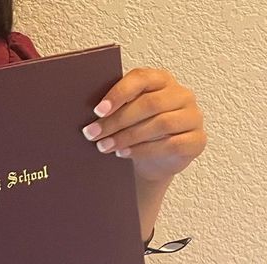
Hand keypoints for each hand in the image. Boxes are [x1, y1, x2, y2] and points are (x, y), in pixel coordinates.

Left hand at [80, 67, 206, 182]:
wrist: (154, 162)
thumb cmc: (137, 133)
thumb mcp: (126, 117)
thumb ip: (115, 109)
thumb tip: (91, 116)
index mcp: (161, 80)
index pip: (142, 78)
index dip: (119, 93)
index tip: (98, 110)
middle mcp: (181, 95)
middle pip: (149, 104)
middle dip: (117, 120)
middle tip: (93, 134)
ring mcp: (192, 117)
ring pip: (160, 123)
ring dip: (128, 136)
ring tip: (104, 147)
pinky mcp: (197, 140)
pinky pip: (172, 144)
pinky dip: (144, 150)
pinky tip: (124, 154)